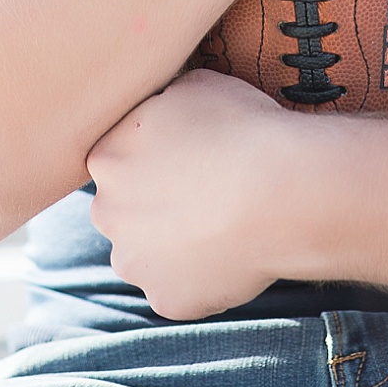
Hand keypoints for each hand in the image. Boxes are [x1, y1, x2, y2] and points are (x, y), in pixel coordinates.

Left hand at [87, 69, 292, 319]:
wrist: (280, 191)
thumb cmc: (241, 129)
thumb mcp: (195, 86)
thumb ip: (162, 104)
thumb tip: (162, 109)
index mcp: (107, 157)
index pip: (117, 157)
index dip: (154, 155)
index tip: (187, 154)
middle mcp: (108, 213)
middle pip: (124, 208)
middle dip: (153, 201)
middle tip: (202, 190)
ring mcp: (135, 262)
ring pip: (146, 252)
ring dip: (170, 242)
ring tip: (220, 223)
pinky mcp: (166, 300)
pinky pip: (179, 287)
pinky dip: (199, 275)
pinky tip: (230, 252)